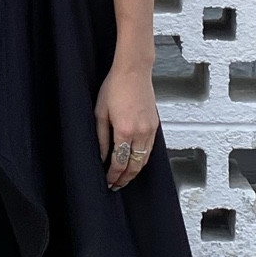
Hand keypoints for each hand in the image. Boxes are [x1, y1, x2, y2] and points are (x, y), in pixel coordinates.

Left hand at [94, 60, 158, 190]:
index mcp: (125, 130)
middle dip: (125, 178)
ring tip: (124, 177)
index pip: (119, 162)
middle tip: (116, 185)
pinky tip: (135, 161)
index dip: (113, 175)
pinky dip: (142, 159)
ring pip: (144, 159)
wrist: (134, 71)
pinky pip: (150, 149)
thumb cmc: (114, 87)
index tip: (108, 181)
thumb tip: (101, 156)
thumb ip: (101, 138)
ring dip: (135, 171)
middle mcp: (141, 132)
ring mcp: (150, 129)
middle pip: (134, 165)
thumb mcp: (100, 113)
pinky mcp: (155, 125)